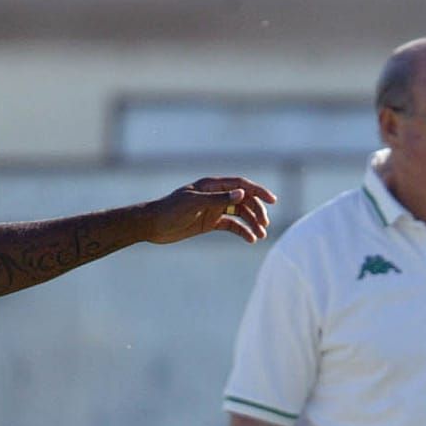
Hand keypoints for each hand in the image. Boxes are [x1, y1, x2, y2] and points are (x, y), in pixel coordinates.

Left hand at [146, 177, 276, 245]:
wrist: (153, 225)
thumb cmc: (171, 210)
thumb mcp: (195, 204)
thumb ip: (219, 199)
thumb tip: (243, 193)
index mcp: (212, 185)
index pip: (241, 184)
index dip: (258, 191)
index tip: (273, 201)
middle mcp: (215, 195)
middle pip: (244, 199)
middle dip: (257, 211)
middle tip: (264, 225)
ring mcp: (213, 208)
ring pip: (240, 213)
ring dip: (252, 223)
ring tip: (260, 236)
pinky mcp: (210, 222)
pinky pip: (231, 225)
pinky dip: (242, 231)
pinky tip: (250, 240)